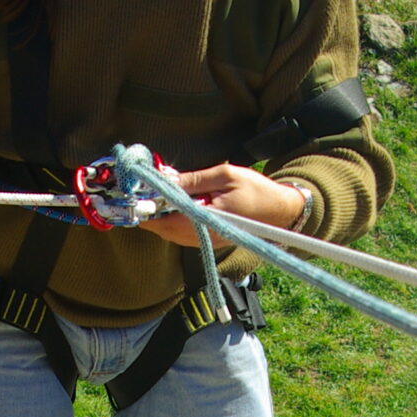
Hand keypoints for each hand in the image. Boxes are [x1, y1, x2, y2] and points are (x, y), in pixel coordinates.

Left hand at [144, 162, 304, 249]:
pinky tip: (175, 204)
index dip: (146, 209)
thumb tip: (166, 180)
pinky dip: (173, 220)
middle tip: (143, 190)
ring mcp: (206, 241)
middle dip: (151, 212)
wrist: (283, 212)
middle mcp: (203, 236)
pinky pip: (183, 234)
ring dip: (161, 216)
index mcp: (205, 220)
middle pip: (163, 230)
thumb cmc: (257, 191)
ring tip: (157, 194)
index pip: (165, 220)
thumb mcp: (225, 175)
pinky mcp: (210, 241)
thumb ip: (193, 179)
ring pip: (171, 233)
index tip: (134, 194)